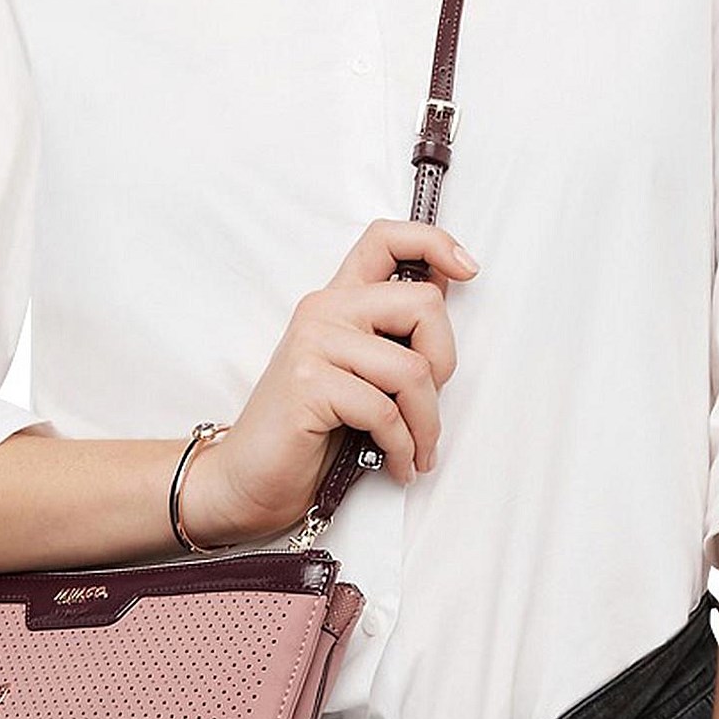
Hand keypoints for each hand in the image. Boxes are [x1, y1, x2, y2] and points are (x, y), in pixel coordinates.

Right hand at [179, 218, 480, 545]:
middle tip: (428, 406)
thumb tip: (445, 303)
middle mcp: (323, 310)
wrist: (250, 480)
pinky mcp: (307, 383)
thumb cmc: (310, 433)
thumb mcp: (358, 374)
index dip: (434, 243)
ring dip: (426, 424)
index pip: (386, 238)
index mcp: (338, 301)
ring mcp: (312, 343)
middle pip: (422, 305)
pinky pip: (384, 411)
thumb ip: (391, 338)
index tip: (467, 270)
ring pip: (411, 369)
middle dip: (445, 363)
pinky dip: (402, 448)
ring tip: (418, 452)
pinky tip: (397, 466)